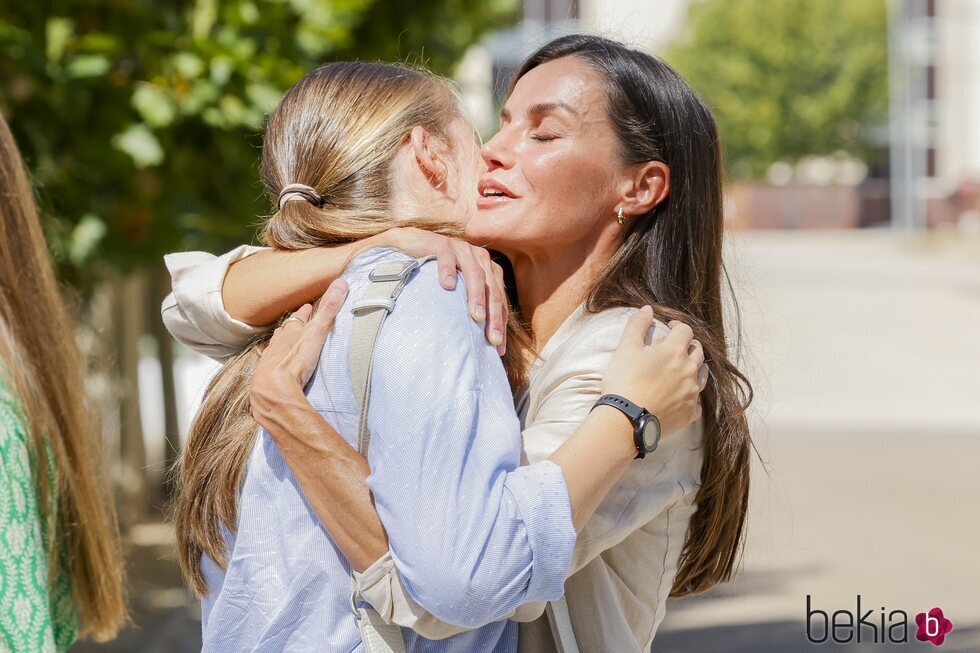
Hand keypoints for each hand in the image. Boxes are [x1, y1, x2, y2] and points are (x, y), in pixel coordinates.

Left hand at [250, 279, 348, 427]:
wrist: (274, 389)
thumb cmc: (295, 360)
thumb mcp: (316, 333)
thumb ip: (328, 310)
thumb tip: (340, 283)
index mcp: (290, 332)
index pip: (298, 318)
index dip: (304, 312)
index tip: (308, 306)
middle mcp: (278, 343)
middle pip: (285, 330)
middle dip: (292, 326)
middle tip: (296, 321)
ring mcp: (269, 360)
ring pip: (275, 346)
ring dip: (281, 342)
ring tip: (284, 340)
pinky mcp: (266, 377)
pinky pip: (269, 364)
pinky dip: (274, 361)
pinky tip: (274, 364)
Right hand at [378, 227, 507, 354]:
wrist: (410, 245)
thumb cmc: (435, 273)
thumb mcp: (457, 290)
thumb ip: (469, 305)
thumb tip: (479, 340)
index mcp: (487, 269)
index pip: (498, 299)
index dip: (501, 324)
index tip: (499, 349)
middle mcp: (478, 258)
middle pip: (491, 289)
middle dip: (494, 315)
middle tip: (493, 339)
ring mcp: (461, 249)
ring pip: (475, 274)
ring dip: (476, 296)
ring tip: (477, 317)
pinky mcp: (441, 244)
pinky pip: (447, 257)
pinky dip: (448, 270)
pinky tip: (448, 286)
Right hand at [601, 307, 707, 435]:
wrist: (625, 420)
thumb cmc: (624, 381)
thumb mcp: (626, 347)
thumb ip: (637, 324)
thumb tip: (647, 309)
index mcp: (675, 351)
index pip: (685, 330)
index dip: (677, 325)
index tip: (668, 327)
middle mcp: (689, 370)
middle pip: (698, 350)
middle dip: (688, 345)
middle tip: (675, 347)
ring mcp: (692, 393)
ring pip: (702, 374)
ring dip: (694, 367)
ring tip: (681, 369)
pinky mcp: (690, 413)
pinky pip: (697, 402)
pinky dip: (691, 396)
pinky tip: (681, 396)